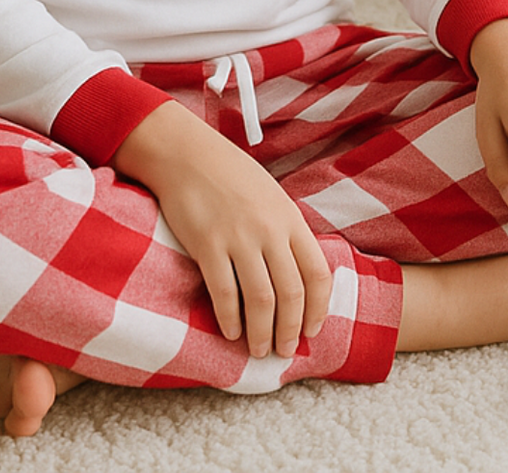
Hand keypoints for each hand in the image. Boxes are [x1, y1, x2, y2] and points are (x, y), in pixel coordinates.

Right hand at [113, 100, 330, 359]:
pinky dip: (230, 318)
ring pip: (261, 299)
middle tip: (283, 351)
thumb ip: (285, 232)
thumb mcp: (272, 198)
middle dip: (290, 329)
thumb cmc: (233, 177)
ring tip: (258, 351)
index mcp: (291, 219)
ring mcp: (239, 238)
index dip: (318, 308)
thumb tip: (297, 273)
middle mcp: (270, 231)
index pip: (317, 273)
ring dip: (261, 332)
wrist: (190, 156)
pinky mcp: (208, 245)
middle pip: (291, 293)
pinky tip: (231, 332)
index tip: (312, 331)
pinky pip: (224, 292)